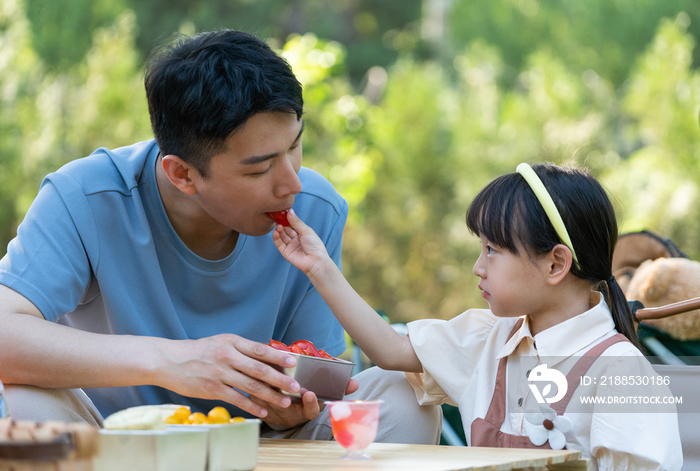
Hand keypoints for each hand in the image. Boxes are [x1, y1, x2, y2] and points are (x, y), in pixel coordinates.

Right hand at [157, 334, 302, 418]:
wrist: (169, 360)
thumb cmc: (198, 351)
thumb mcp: (220, 342)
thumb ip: (241, 348)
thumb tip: (266, 355)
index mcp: (231, 342)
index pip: (259, 349)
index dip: (278, 357)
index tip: (293, 362)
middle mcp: (227, 356)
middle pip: (259, 369)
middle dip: (280, 379)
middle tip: (296, 387)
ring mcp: (219, 373)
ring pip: (251, 386)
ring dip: (270, 395)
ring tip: (284, 401)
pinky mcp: (212, 389)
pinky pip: (237, 399)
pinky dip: (252, 406)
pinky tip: (263, 412)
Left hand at [250, 378, 359, 427]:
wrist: (283, 412)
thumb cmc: (306, 398)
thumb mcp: (323, 394)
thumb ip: (339, 388)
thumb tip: (355, 384)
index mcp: (306, 412)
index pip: (310, 412)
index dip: (310, 404)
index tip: (310, 394)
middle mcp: (290, 416)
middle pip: (287, 405)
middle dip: (286, 391)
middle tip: (287, 378)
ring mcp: (273, 413)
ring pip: (268, 400)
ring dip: (267, 386)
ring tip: (268, 369)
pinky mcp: (259, 408)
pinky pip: (256, 398)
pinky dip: (256, 385)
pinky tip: (257, 371)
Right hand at [272, 209, 331, 279]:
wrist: (315, 261)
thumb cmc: (314, 245)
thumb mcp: (306, 231)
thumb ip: (296, 222)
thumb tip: (290, 211)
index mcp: (302, 233)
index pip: (292, 224)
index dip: (287, 219)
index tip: (282, 212)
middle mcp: (296, 239)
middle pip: (286, 230)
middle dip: (282, 223)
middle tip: (278, 218)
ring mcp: (290, 245)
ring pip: (282, 236)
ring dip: (279, 230)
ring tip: (278, 225)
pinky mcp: (286, 252)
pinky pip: (279, 244)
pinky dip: (276, 238)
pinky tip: (275, 232)